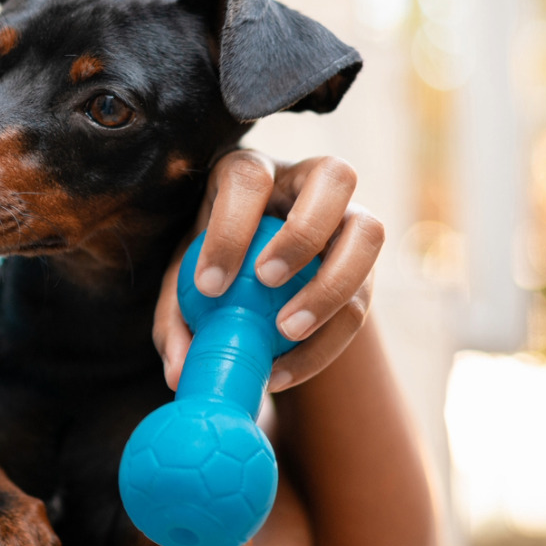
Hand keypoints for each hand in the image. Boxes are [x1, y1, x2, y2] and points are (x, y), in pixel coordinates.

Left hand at [154, 150, 384, 392]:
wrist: (254, 281)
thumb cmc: (211, 267)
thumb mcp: (183, 285)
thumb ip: (176, 321)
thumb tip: (179, 374)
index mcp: (253, 171)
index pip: (249, 179)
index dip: (231, 228)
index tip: (208, 286)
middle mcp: (310, 182)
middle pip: (334, 176)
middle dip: (303, 232)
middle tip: (265, 282)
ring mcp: (348, 218)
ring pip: (369, 232)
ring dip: (332, 285)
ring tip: (286, 331)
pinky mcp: (363, 267)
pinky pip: (362, 298)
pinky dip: (327, 341)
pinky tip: (286, 370)